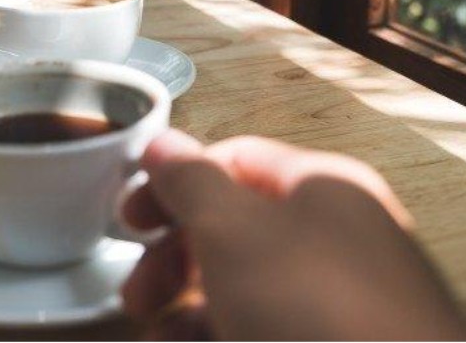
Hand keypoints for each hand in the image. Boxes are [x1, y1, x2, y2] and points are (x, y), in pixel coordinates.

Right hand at [122, 130, 465, 339]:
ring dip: (189, 311)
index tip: (129, 219)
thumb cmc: (309, 306)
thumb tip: (162, 143)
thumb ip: (190, 182)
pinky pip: (266, 329)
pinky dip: (222, 336)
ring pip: (245, 289)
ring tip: (161, 338)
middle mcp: (333, 237)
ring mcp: (336, 300)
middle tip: (137, 296)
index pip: (235, 159)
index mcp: (320, 188)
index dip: (177, 181)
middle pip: (235, 229)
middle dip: (174, 260)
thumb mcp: (233, 230)